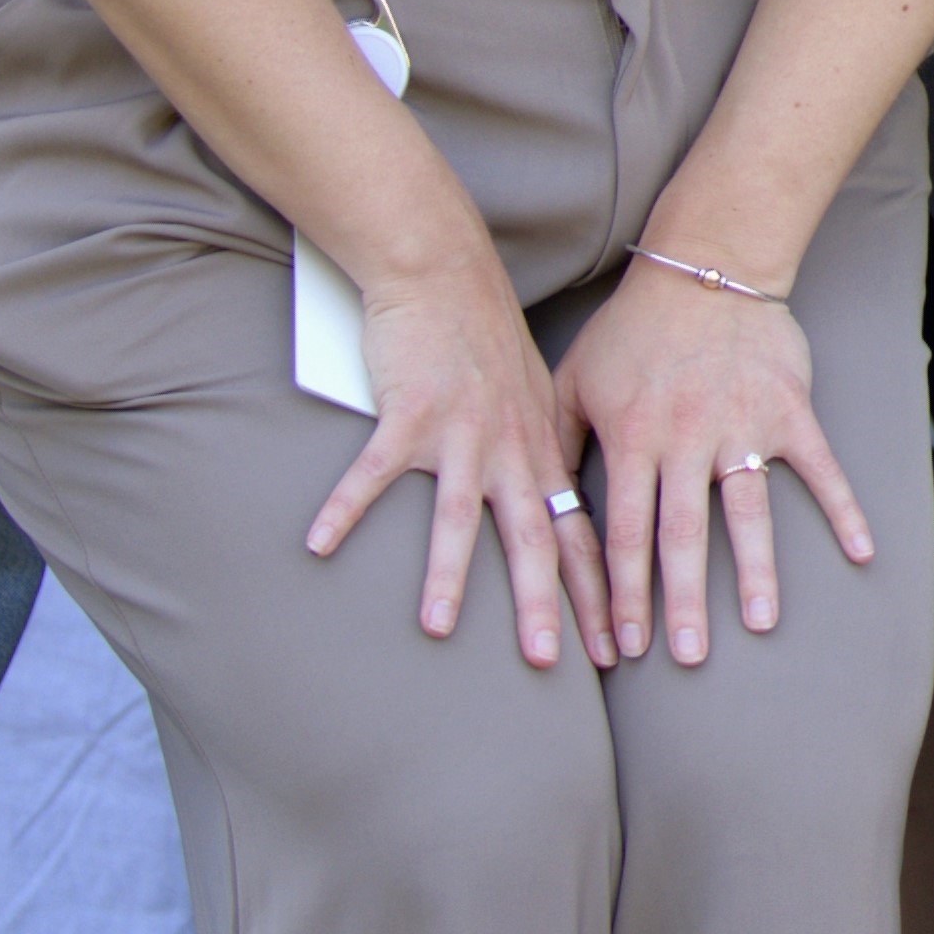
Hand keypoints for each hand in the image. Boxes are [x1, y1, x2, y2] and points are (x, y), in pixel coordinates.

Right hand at [303, 262, 603, 667]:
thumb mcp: (533, 398)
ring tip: (440, 629)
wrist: (444, 272)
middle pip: (533, 538)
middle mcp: (510, 448)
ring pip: (459, 516)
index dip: (599, 594)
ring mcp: (461, 432)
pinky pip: (373, 472)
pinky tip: (319, 546)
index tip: (615, 651)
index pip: (579, 536)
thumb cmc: (483, 339)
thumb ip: (541, 454)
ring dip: (449, 574)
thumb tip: (557, 509)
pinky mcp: (410, 412)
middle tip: (549, 661)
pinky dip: (345, 509)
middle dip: (544, 603)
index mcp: (540, 451)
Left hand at [566, 249, 877, 666]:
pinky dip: (842, 509)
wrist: (706, 265)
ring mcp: (741, 425)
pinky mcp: (788, 410)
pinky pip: (819, 467)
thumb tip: (542, 511)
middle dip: (682, 602)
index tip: (625, 646)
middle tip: (687, 657)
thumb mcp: (573, 380)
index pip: (625, 532)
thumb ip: (559, 447)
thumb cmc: (631, 328)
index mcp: (631, 437)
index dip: (623, 594)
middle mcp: (686, 439)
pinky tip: (860, 553)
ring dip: (755, 571)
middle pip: (684, 535)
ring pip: (748, 511)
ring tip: (760, 623)